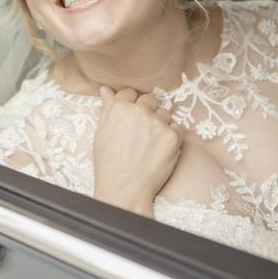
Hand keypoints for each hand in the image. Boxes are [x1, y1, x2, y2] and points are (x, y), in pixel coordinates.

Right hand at [93, 86, 181, 216]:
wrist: (125, 189)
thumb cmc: (109, 163)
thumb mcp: (101, 133)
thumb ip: (107, 108)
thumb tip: (106, 89)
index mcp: (120, 108)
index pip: (130, 92)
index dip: (130, 105)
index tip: (131, 118)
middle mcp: (140, 111)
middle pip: (149, 99)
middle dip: (146, 112)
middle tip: (141, 132)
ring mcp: (158, 123)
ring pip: (164, 113)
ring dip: (160, 123)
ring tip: (150, 143)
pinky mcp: (173, 136)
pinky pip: (176, 127)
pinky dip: (171, 136)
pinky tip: (160, 149)